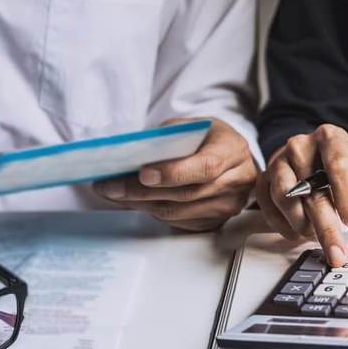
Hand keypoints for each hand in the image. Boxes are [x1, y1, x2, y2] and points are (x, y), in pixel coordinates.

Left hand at [94, 118, 257, 230]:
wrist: (233, 158)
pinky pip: (179, 222)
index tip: (143, 174)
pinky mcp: (216, 221)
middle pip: (186, 193)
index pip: (205, 167)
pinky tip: (134, 201)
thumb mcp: (194, 126)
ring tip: (114, 193)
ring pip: (179, 212)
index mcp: (232, 150)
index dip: (174, 173)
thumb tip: (134, 155)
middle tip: (110, 186)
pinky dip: (152, 212)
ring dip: (142, 204)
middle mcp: (236, 181)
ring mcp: (228, 205)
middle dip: (142, 191)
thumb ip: (169, 138)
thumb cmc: (209, 138)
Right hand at [255, 124, 347, 266]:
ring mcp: (278, 163)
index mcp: (329, 138)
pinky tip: (300, 231)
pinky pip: (270, 210)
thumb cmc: (339, 165)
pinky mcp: (264, 180)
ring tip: (317, 234)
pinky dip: (286, 227)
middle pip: (311, 190)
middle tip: (336, 250)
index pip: (338, 165)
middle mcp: (300, 146)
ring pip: (286, 200)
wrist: (311, 155)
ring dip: (303, 226)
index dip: (346, 196)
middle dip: (326, 227)